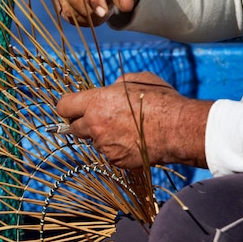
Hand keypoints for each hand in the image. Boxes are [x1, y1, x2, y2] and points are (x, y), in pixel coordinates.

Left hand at [55, 72, 212, 169]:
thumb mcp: (136, 80)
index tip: (72, 107)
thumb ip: (116, 84)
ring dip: (104, 137)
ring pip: (96, 142)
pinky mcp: (117, 161)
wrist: (178, 129)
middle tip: (99, 120)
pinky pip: (111, 154)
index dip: (67, 106)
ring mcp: (105, 146)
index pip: (64, 105)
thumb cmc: (160, 100)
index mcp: (96, 102)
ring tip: (128, 129)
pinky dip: (119, 149)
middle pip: (74, 128)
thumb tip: (111, 88)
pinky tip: (135, 141)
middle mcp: (95, 126)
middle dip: (83, 124)